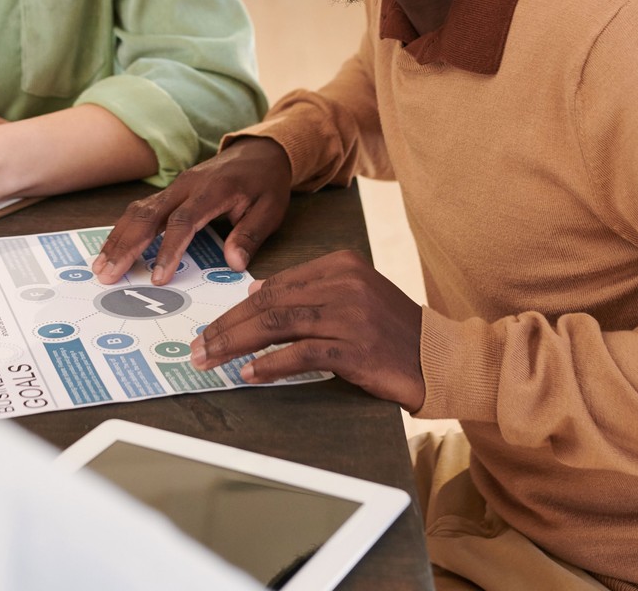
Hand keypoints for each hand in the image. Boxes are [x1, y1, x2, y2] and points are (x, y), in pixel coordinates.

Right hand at [92, 135, 291, 285]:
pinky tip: (112, 248)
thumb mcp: (270, 209)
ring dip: (118, 238)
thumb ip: (250, 235)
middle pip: (149, 215)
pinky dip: (124, 229)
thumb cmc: (265, 183)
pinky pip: (141, 209)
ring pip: (138, 211)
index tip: (158, 278)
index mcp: (213, 191)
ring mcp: (175, 187)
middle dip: (126, 246)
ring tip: (100, 266)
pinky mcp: (170, 192)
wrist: (260, 151)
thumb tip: (233, 263)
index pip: (184, 222)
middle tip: (107, 274)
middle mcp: (187, 186)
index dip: (168, 250)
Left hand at [189, 250, 425, 409]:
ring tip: (211, 360)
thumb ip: (308, 290)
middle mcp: (344, 283)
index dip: (235, 308)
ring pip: (278, 325)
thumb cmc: (390, 330)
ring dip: (237, 345)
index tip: (209, 328)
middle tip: (198, 346)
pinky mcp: (357, 348)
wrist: (439, 357)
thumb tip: (256, 291)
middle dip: (226, 326)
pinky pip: (302, 354)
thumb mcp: (352, 295)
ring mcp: (351, 315)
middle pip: (269, 303)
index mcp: (341, 263)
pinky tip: (249, 374)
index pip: (273, 284)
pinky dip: (271, 365)